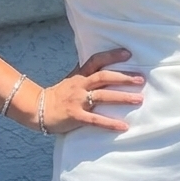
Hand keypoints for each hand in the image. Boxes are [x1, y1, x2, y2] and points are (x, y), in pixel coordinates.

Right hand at [10, 48, 144, 132]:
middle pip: (104, 77)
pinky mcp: (76, 116)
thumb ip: (86, 72)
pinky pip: (96, 120)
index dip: (112, 56)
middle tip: (141, 79)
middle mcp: (80, 85)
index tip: (128, 53)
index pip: (96, 60)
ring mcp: (78, 100)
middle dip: (123, 78)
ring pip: (103, 96)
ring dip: (122, 97)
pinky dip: (110, 123)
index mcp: (80, 75)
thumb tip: (103, 64)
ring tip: (139, 99)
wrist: (38, 109)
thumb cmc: (59, 95)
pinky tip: (123, 126)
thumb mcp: (72, 79)